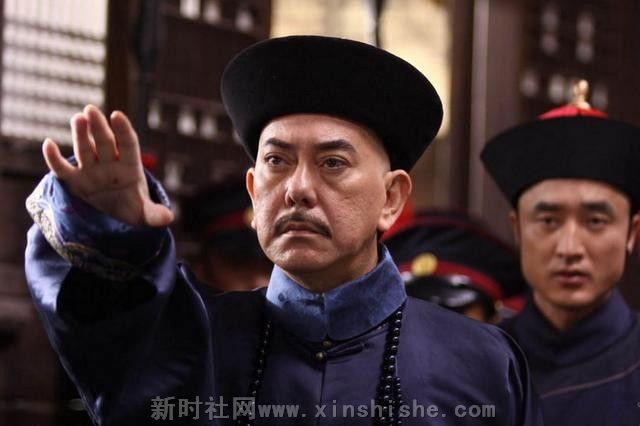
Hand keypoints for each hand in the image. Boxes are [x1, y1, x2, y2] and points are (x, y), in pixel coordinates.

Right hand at [42, 105, 173, 226]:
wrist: (117, 212)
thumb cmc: (134, 206)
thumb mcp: (145, 213)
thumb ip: (154, 214)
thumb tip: (168, 218)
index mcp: (130, 168)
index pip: (128, 145)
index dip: (123, 131)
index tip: (117, 115)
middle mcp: (110, 164)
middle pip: (105, 143)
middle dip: (98, 127)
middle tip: (90, 110)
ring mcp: (92, 170)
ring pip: (85, 149)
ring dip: (81, 135)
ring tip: (77, 118)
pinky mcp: (75, 180)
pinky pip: (62, 169)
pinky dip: (53, 158)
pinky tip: (48, 144)